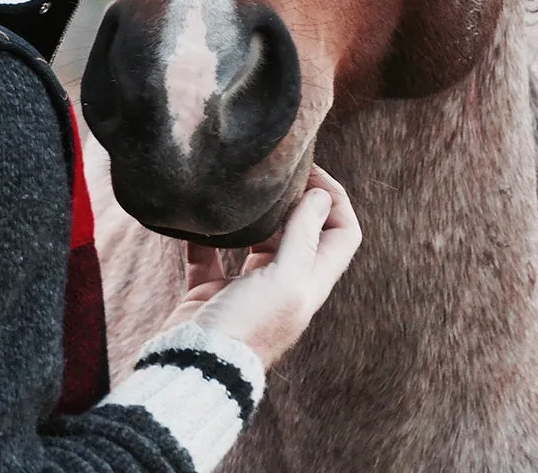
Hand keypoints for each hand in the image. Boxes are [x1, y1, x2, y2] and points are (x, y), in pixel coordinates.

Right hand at [162, 165, 361, 367]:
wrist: (196, 368)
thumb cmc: (247, 327)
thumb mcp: (284, 280)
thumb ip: (302, 238)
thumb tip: (319, 196)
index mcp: (310, 282)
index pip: (342, 232)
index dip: (334, 198)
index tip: (308, 170)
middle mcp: (284, 284)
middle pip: (302, 232)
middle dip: (294, 197)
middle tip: (273, 170)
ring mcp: (247, 290)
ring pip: (258, 241)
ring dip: (253, 214)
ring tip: (240, 187)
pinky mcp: (212, 293)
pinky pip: (209, 255)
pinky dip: (204, 236)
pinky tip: (195, 217)